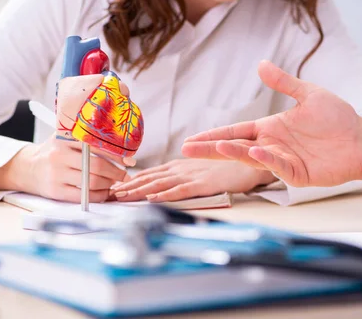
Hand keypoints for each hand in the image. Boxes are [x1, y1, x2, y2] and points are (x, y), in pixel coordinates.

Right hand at [0, 134, 135, 202]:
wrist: (26, 168)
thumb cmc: (53, 152)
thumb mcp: (64, 138)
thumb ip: (86, 138)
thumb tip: (120, 149)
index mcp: (64, 138)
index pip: (97, 146)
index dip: (117, 155)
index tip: (129, 160)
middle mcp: (59, 155)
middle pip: (97, 165)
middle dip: (116, 172)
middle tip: (126, 175)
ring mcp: (56, 174)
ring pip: (92, 181)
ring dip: (109, 184)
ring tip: (114, 183)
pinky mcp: (55, 191)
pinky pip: (83, 196)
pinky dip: (99, 196)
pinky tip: (105, 193)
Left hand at [110, 159, 275, 201]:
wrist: (251, 162)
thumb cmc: (228, 166)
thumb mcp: (201, 169)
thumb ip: (185, 174)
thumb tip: (167, 183)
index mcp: (181, 165)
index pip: (151, 173)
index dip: (132, 180)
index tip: (116, 187)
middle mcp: (182, 168)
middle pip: (150, 178)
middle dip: (129, 186)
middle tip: (110, 194)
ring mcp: (192, 176)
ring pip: (160, 184)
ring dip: (139, 191)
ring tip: (123, 197)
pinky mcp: (203, 184)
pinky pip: (181, 190)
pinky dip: (165, 195)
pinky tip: (153, 199)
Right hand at [182, 60, 361, 187]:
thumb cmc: (338, 118)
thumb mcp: (309, 94)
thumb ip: (285, 83)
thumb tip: (261, 65)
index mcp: (271, 128)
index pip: (235, 131)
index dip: (214, 135)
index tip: (191, 140)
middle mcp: (272, 146)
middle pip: (235, 148)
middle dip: (211, 149)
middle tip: (187, 151)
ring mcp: (284, 161)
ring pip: (252, 159)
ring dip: (233, 153)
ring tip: (215, 148)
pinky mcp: (299, 174)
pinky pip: (278, 167)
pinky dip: (267, 160)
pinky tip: (255, 152)